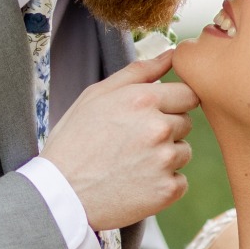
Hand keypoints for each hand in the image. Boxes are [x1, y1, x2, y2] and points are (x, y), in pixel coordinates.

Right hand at [42, 52, 195, 230]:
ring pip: (183, 152)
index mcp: (143, 99)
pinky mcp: (167, 190)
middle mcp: (159, 127)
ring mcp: (165, 160)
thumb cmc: (74, 141)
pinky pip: (180, 181)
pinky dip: (163, 184)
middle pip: (186, 123)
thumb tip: (173, 54)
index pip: (188, 94)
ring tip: (132, 164)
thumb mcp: (96, 96)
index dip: (171, 104)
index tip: (152, 116)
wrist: (61, 194)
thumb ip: (139, 72)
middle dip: (166, 130)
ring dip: (165, 157)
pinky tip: (136, 183)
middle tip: (133, 143)